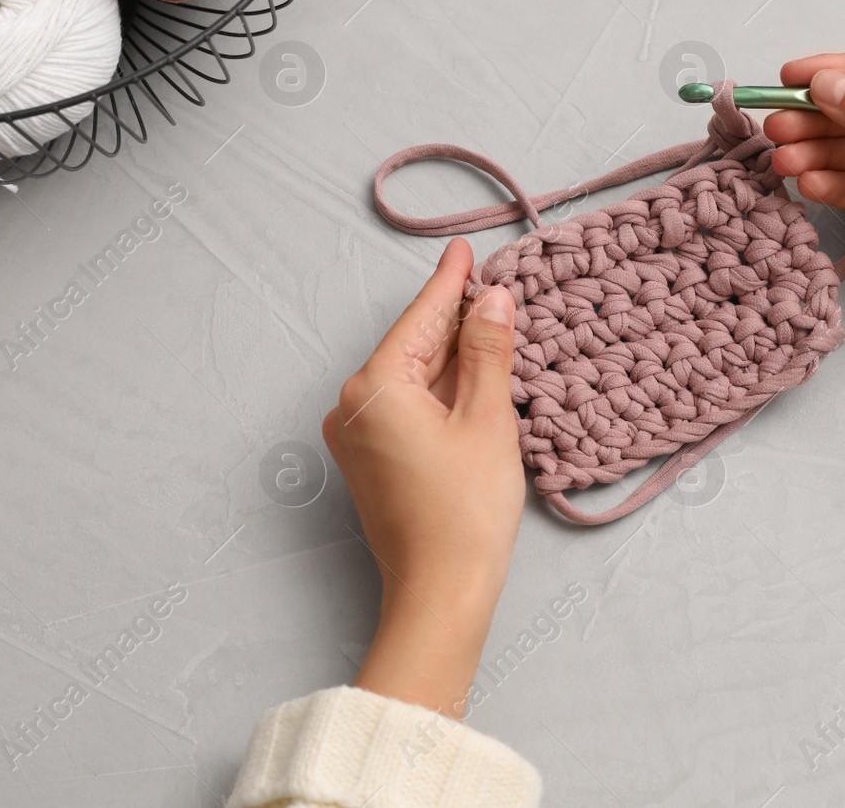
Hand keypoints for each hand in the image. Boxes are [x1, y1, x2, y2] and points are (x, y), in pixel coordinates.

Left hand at [322, 238, 523, 716]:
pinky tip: (470, 379)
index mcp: (375, 386)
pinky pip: (405, 407)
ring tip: (489, 326)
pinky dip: (439, 390)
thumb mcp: (486, 419)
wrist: (440, 594)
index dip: (449, 283)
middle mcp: (353, 405)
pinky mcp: (370, 462)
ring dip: (450, 357)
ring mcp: (357, 436)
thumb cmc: (465, 512)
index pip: (421, 319)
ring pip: (411, 377)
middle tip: (490, 286)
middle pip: (413, 346)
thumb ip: (487, 352)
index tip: (463, 250)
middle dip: (453, 319)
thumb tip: (491, 299)